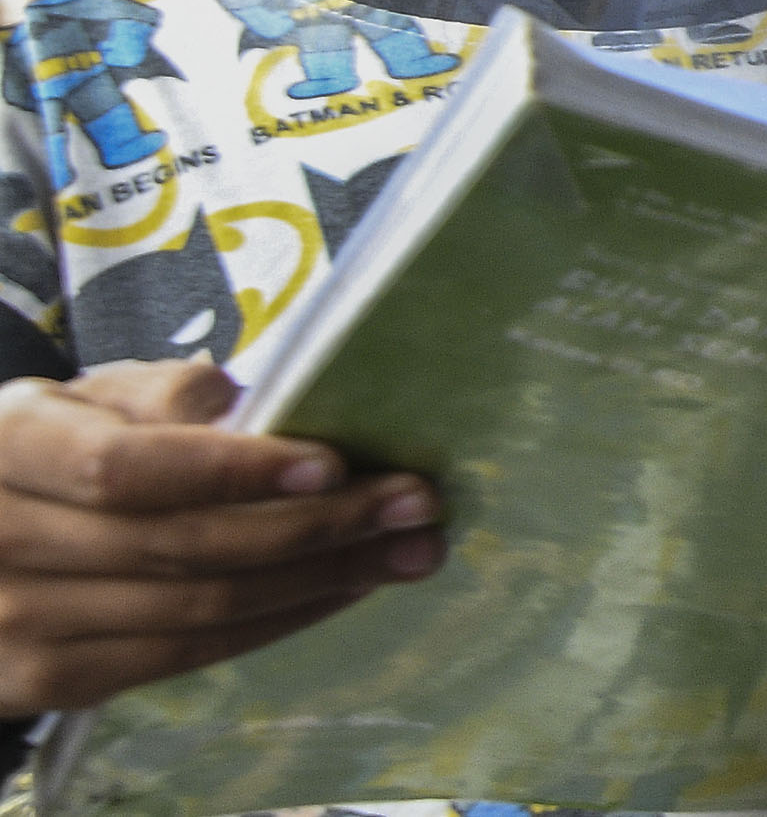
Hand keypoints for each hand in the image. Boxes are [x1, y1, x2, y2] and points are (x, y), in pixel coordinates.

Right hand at [0, 359, 440, 714]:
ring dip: (319, 580)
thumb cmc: (52, 449)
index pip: (125, 469)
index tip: (333, 465)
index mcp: (11, 447)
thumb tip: (245, 404)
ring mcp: (20, 623)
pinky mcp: (50, 681)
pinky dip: (276, 622)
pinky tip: (340, 588)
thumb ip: (156, 393)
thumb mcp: (85, 395)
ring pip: (196, 610)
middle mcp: (3, 542)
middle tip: (416, 503)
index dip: (232, 471)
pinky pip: (185, 656)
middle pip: (181, 547)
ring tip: (408, 549)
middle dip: (318, 527)